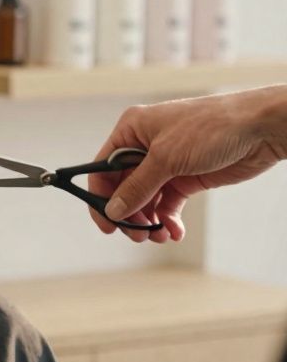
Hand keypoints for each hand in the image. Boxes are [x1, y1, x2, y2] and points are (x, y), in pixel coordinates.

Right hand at [88, 85, 286, 242]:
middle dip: (130, 214)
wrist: (260, 128)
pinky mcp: (186, 177)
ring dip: (149, 220)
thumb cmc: (212, 126)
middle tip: (137, 234)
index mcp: (131, 131)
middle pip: (124, 188)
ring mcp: (166, 164)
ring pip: (146, 200)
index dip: (101, 198)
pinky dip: (168, 219)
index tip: (106, 224)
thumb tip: (114, 210)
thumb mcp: (166, 157)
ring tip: (159, 235)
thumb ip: (137, 187)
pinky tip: (174, 231)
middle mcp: (145, 147)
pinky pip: (168, 204)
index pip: (103, 169)